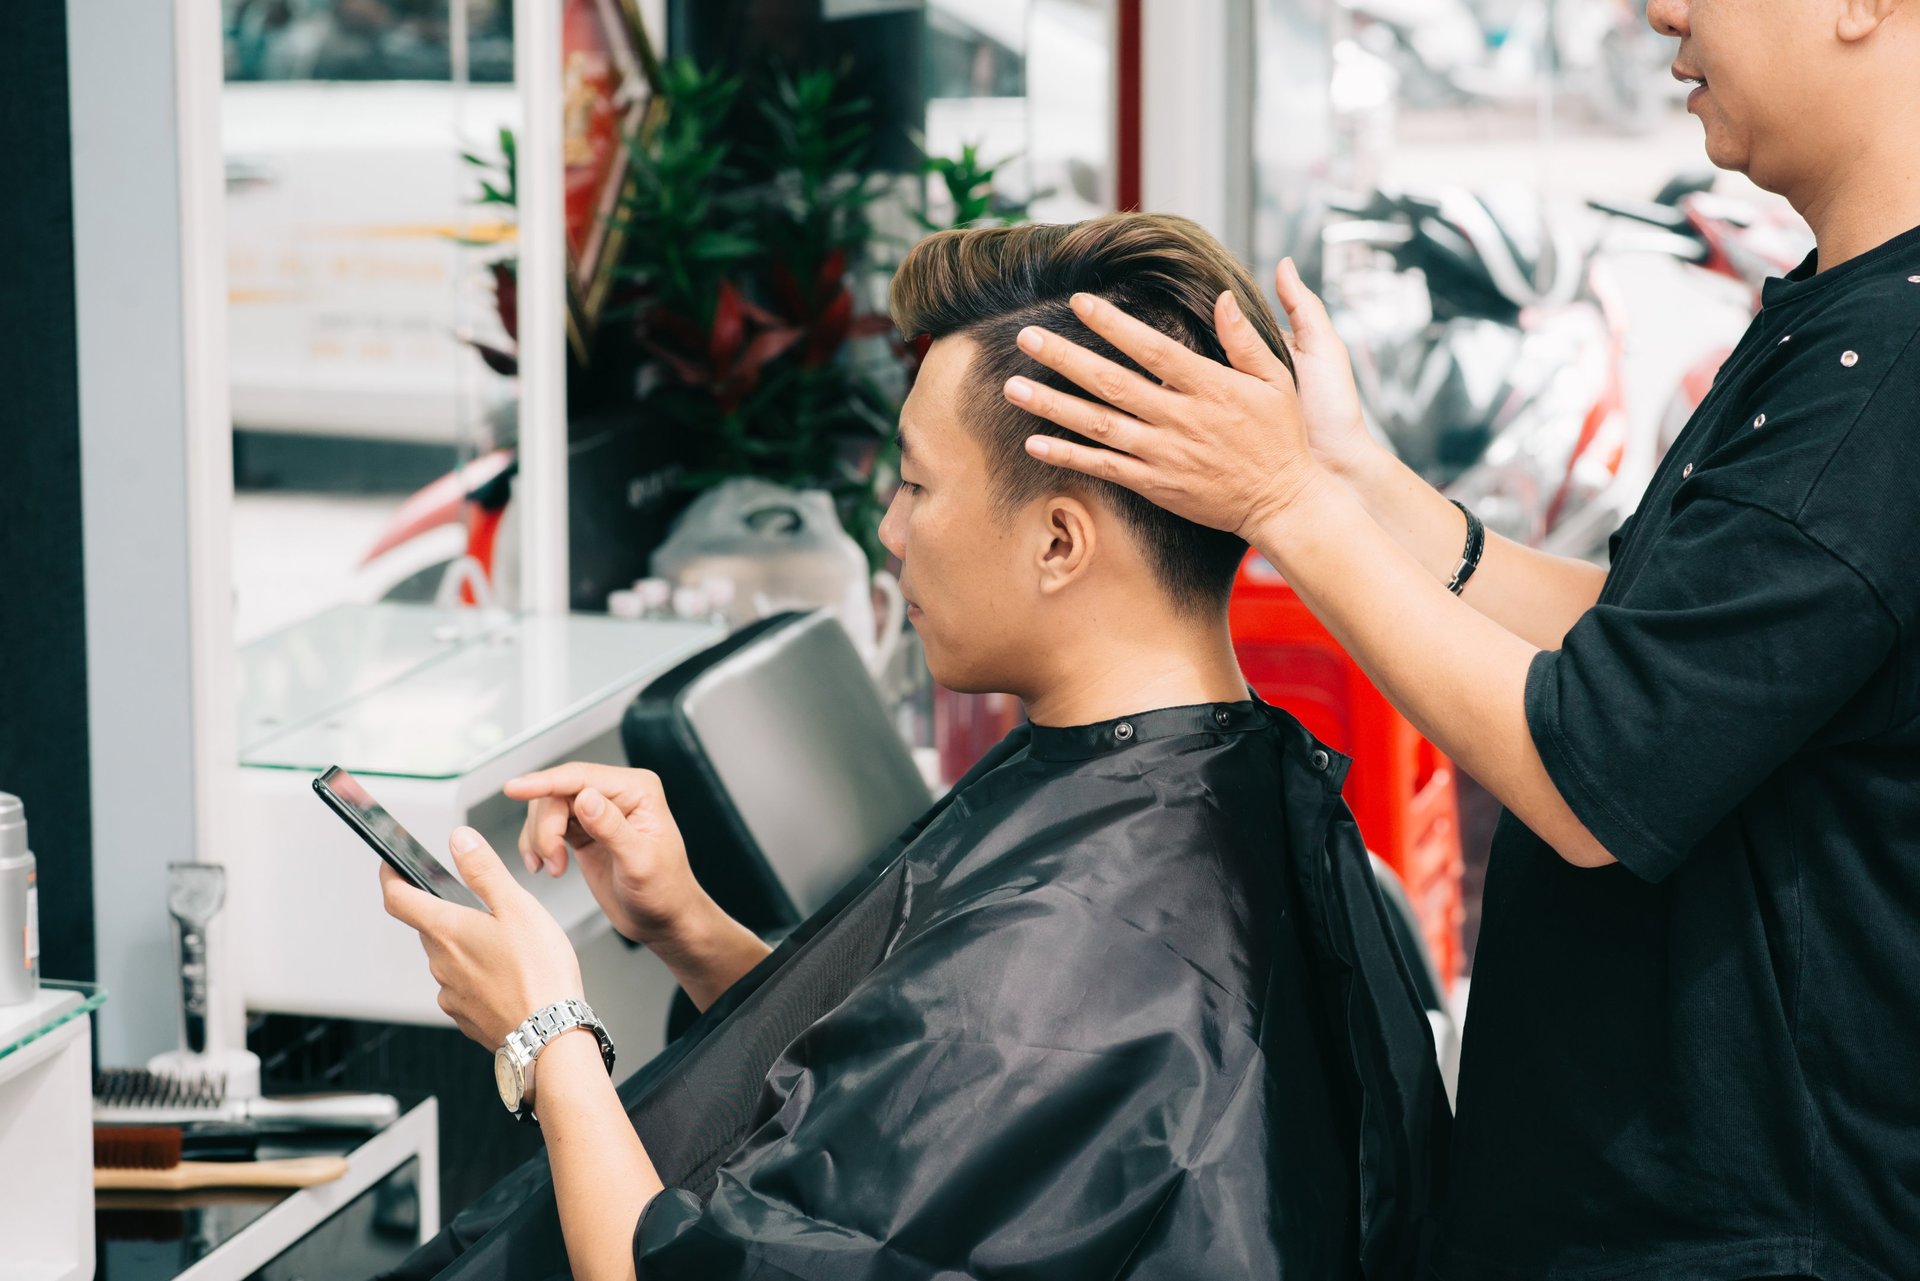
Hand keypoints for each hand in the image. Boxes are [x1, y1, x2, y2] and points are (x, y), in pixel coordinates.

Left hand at [380, 827, 583, 1047]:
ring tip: (509, 947)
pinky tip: (510, 977)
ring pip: (449, 958)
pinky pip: (463, 987)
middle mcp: (440, 963)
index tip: (391, 864)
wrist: (550, 1035)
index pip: (397, 898)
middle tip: (486, 909)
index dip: (390, 876)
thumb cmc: (540, 972)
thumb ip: (484, 870)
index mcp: (447, 930)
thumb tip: (459, 840)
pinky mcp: (465, 1016)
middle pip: (430, 928)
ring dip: (467, 947)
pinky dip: (478, 977)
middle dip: (449, 914)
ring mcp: (450, 993)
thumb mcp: (518, 907)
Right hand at [502, 763, 708, 948]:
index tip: (513, 789)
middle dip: (545, 827)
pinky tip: (544, 867)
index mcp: (637, 790)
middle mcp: (618, 794)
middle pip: (558, 792)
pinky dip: (538, 845)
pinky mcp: (584, 830)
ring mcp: (598, 810)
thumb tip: (585, 797)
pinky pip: (548, 825)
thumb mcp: (639, 862)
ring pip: (548, 808)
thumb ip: (611, 828)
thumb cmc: (663, 892)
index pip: (581, 777)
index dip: (544, 782)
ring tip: (553, 869)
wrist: (663, 919)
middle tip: (551, 861)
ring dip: (540, 838)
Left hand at [1003, 260, 1364, 537]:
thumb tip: (1222, 297)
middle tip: (1027, 337)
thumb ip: (1244, 339)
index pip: (1151, 349)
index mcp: (1207, 386)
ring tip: (1013, 386)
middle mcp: (1179, 418)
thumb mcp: (1276, 379)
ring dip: (1053, 405)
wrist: (1281, 502)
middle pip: (1112, 383)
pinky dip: (1068, 455)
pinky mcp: (1153, 484)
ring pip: (1098, 425)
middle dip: (1065, 358)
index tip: (1079, 302)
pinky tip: (1034, 442)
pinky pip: (1103, 467)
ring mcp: (1163, 454)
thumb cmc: (1279, 436)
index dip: (1113, 325)